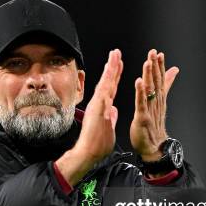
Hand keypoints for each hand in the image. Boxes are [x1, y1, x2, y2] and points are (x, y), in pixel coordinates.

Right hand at [56, 49, 122, 185]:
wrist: (88, 152)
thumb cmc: (96, 144)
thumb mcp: (108, 128)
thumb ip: (110, 118)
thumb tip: (114, 110)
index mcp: (103, 108)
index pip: (111, 88)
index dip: (115, 76)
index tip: (118, 64)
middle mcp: (100, 103)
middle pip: (108, 81)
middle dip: (112, 66)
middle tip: (116, 52)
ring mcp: (98, 104)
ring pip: (106, 82)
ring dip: (111, 67)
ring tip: (115, 54)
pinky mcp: (97, 107)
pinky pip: (105, 89)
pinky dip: (108, 79)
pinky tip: (111, 68)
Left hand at [130, 49, 178, 160]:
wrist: (154, 148)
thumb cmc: (154, 126)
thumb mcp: (160, 103)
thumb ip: (166, 86)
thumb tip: (174, 71)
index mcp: (159, 99)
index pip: (160, 80)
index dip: (159, 66)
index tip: (158, 53)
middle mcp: (156, 103)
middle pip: (156, 82)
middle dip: (155, 66)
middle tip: (153, 52)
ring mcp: (150, 110)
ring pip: (150, 90)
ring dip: (149, 75)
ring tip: (147, 62)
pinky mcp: (143, 118)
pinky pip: (141, 103)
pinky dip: (140, 92)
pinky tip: (139, 82)